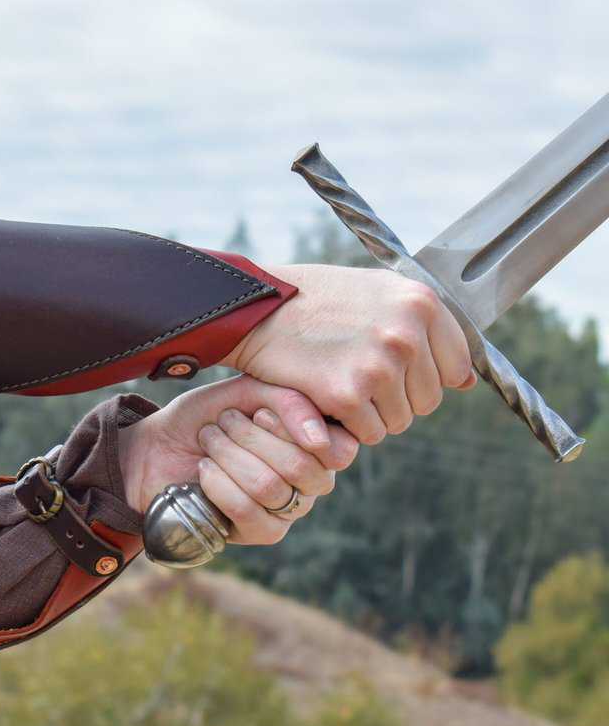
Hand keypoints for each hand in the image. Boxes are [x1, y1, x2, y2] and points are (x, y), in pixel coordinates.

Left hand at [118, 375, 358, 544]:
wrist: (159, 446)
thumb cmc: (208, 416)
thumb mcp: (246, 392)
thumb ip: (288, 400)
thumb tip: (317, 436)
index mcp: (319, 444)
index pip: (338, 448)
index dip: (294, 428)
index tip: (257, 412)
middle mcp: (313, 480)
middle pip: (300, 466)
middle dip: (249, 438)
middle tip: (223, 422)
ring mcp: (290, 510)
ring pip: (269, 487)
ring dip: (229, 456)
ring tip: (209, 440)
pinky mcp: (262, 532)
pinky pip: (246, 511)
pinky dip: (218, 484)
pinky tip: (204, 470)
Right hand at [222, 264, 476, 445]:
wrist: (256, 307)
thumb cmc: (316, 298)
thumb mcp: (378, 292)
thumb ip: (425, 327)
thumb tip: (468, 381)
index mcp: (421, 303)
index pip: (457, 367)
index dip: (425, 375)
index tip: (394, 369)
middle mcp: (406, 333)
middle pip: (428, 400)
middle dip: (396, 398)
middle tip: (357, 376)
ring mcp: (377, 365)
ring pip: (399, 421)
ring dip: (371, 414)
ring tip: (339, 382)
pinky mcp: (346, 394)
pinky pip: (367, 433)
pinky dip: (347, 426)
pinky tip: (325, 396)